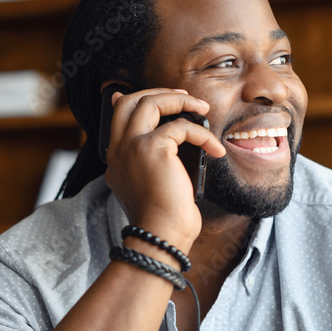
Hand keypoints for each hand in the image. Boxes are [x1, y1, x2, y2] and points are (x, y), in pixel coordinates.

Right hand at [103, 88, 225, 252]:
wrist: (161, 237)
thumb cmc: (163, 220)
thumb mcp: (153, 187)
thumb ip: (154, 163)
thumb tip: (170, 142)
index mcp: (116, 159)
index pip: (118, 116)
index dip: (140, 99)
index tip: (161, 96)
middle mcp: (118, 150)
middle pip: (130, 101)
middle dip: (160, 93)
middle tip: (185, 99)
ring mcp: (132, 147)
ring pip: (149, 102)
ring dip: (180, 101)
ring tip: (202, 110)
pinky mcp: (152, 148)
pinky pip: (181, 127)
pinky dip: (203, 135)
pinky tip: (215, 150)